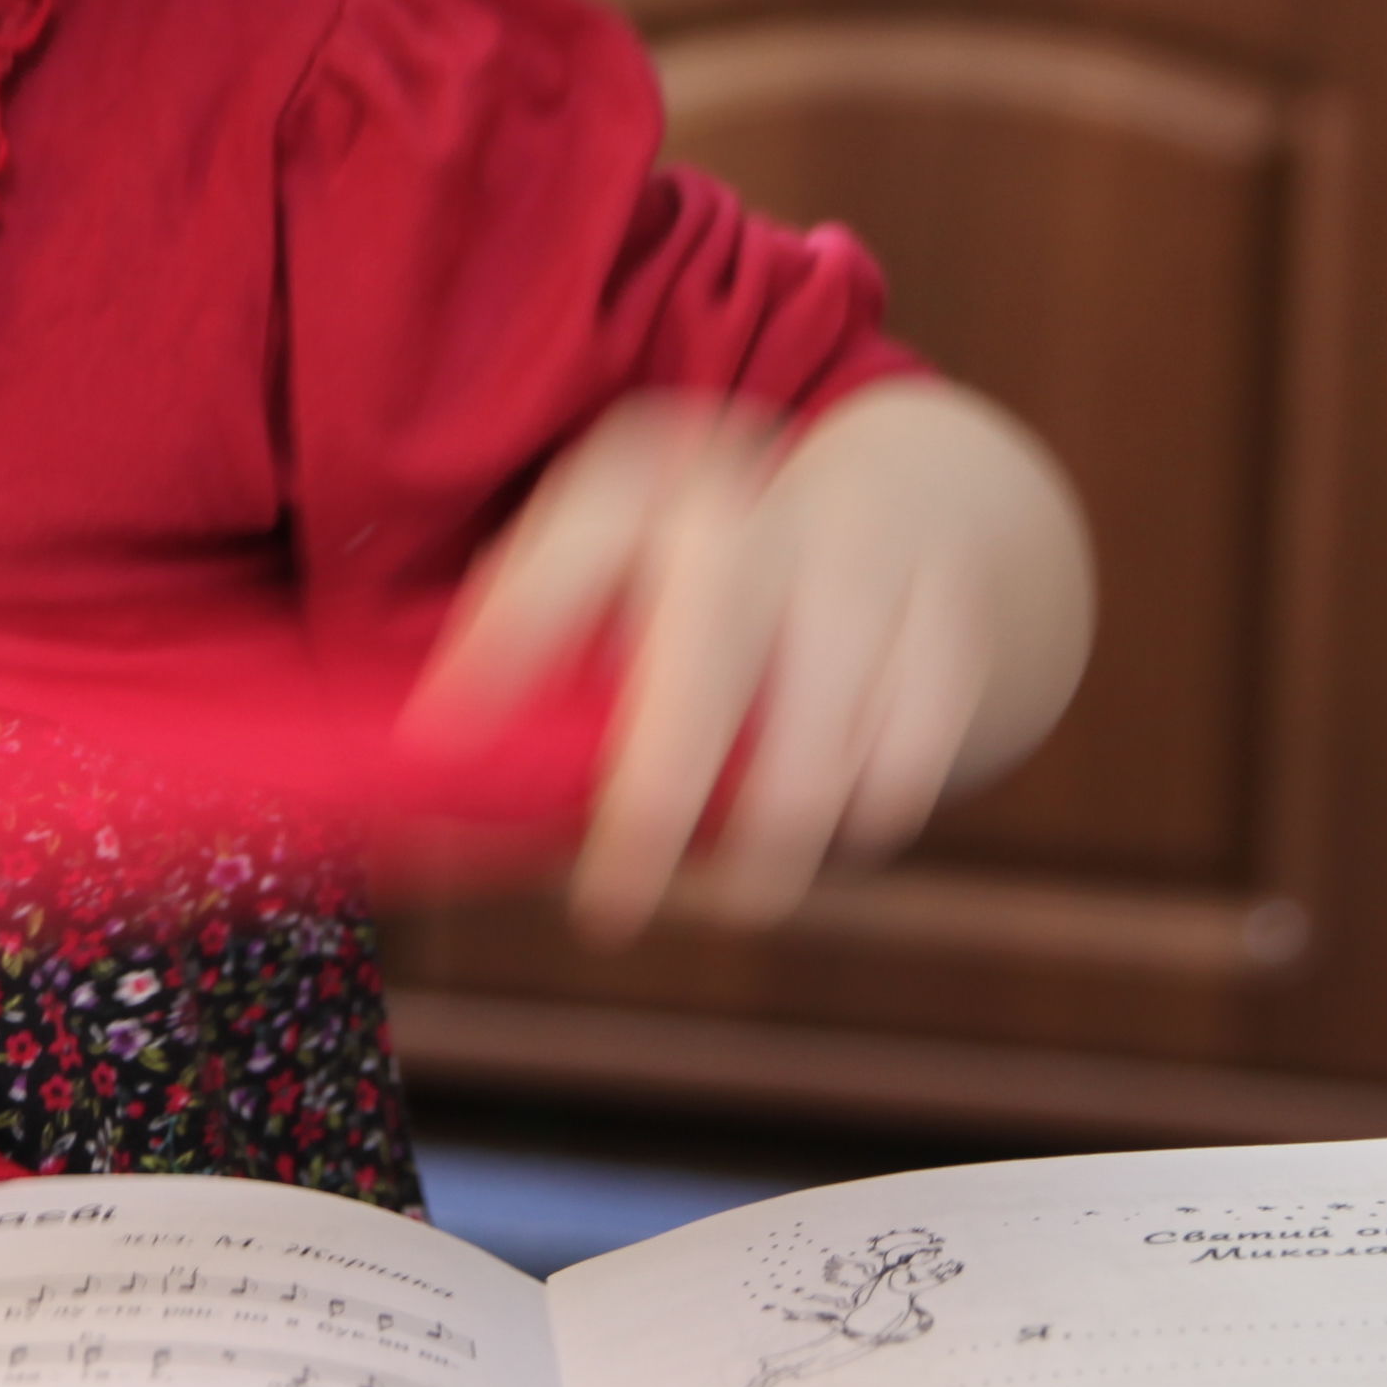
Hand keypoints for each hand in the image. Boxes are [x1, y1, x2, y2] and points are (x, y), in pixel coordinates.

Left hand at [409, 381, 1092, 944]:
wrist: (931, 491)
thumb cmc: (721, 575)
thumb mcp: (629, 568)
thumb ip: (535, 662)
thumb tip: (430, 794)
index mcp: (659, 478)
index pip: (580, 537)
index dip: (512, 628)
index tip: (446, 736)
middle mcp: (762, 504)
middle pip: (707, 641)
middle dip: (655, 795)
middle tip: (608, 909)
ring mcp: (868, 561)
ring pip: (814, 741)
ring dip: (767, 835)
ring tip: (740, 878)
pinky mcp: (955, 622)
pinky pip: (901, 762)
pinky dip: (863, 815)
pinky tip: (837, 819)